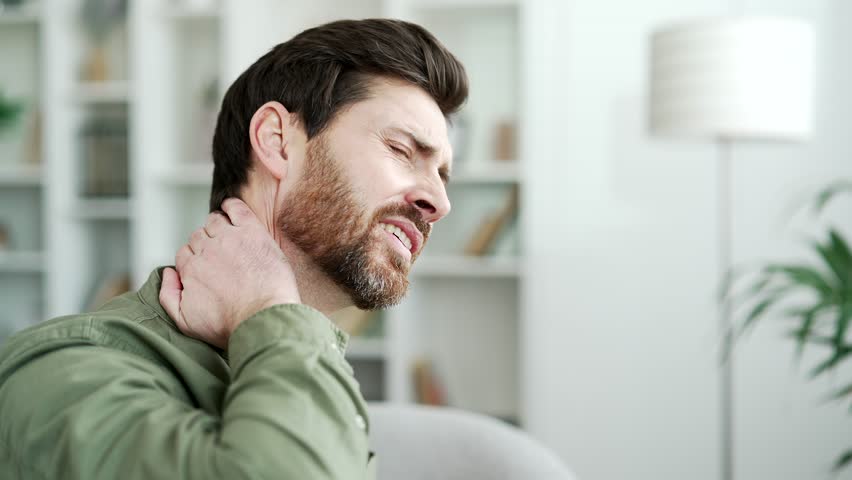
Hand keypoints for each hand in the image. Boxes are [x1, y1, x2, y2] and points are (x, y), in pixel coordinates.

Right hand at [159, 198, 300, 347]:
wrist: (262, 318)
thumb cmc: (229, 326)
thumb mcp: (186, 322)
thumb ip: (168, 296)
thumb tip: (167, 273)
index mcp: (190, 269)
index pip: (184, 254)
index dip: (195, 259)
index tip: (206, 266)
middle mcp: (206, 250)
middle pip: (198, 237)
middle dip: (205, 244)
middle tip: (220, 254)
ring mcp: (229, 238)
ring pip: (214, 222)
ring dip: (217, 225)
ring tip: (227, 233)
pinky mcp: (251, 232)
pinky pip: (237, 209)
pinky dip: (231, 205)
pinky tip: (231, 208)